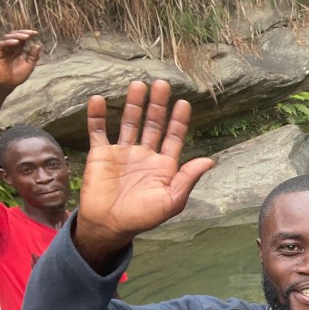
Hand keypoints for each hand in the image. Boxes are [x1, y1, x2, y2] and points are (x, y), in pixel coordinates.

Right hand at [0, 29, 40, 100]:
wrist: (8, 84)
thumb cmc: (17, 76)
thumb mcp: (28, 65)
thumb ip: (33, 56)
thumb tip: (38, 45)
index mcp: (18, 50)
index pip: (22, 39)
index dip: (28, 34)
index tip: (36, 33)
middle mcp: (11, 48)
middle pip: (15, 35)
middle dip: (23, 33)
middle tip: (31, 33)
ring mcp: (4, 49)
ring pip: (8, 37)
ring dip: (17, 36)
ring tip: (26, 37)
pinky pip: (2, 44)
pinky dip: (9, 42)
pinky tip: (17, 42)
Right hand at [75, 79, 214, 268]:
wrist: (110, 225)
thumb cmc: (143, 217)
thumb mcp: (171, 200)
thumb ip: (188, 178)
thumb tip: (210, 160)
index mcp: (164, 165)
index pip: (174, 137)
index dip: (179, 121)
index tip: (184, 103)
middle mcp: (145, 155)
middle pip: (153, 124)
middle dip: (158, 105)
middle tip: (162, 84)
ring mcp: (123, 152)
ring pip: (129, 122)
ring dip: (134, 104)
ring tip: (138, 85)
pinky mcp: (100, 154)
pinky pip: (98, 131)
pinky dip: (97, 116)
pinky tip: (99, 100)